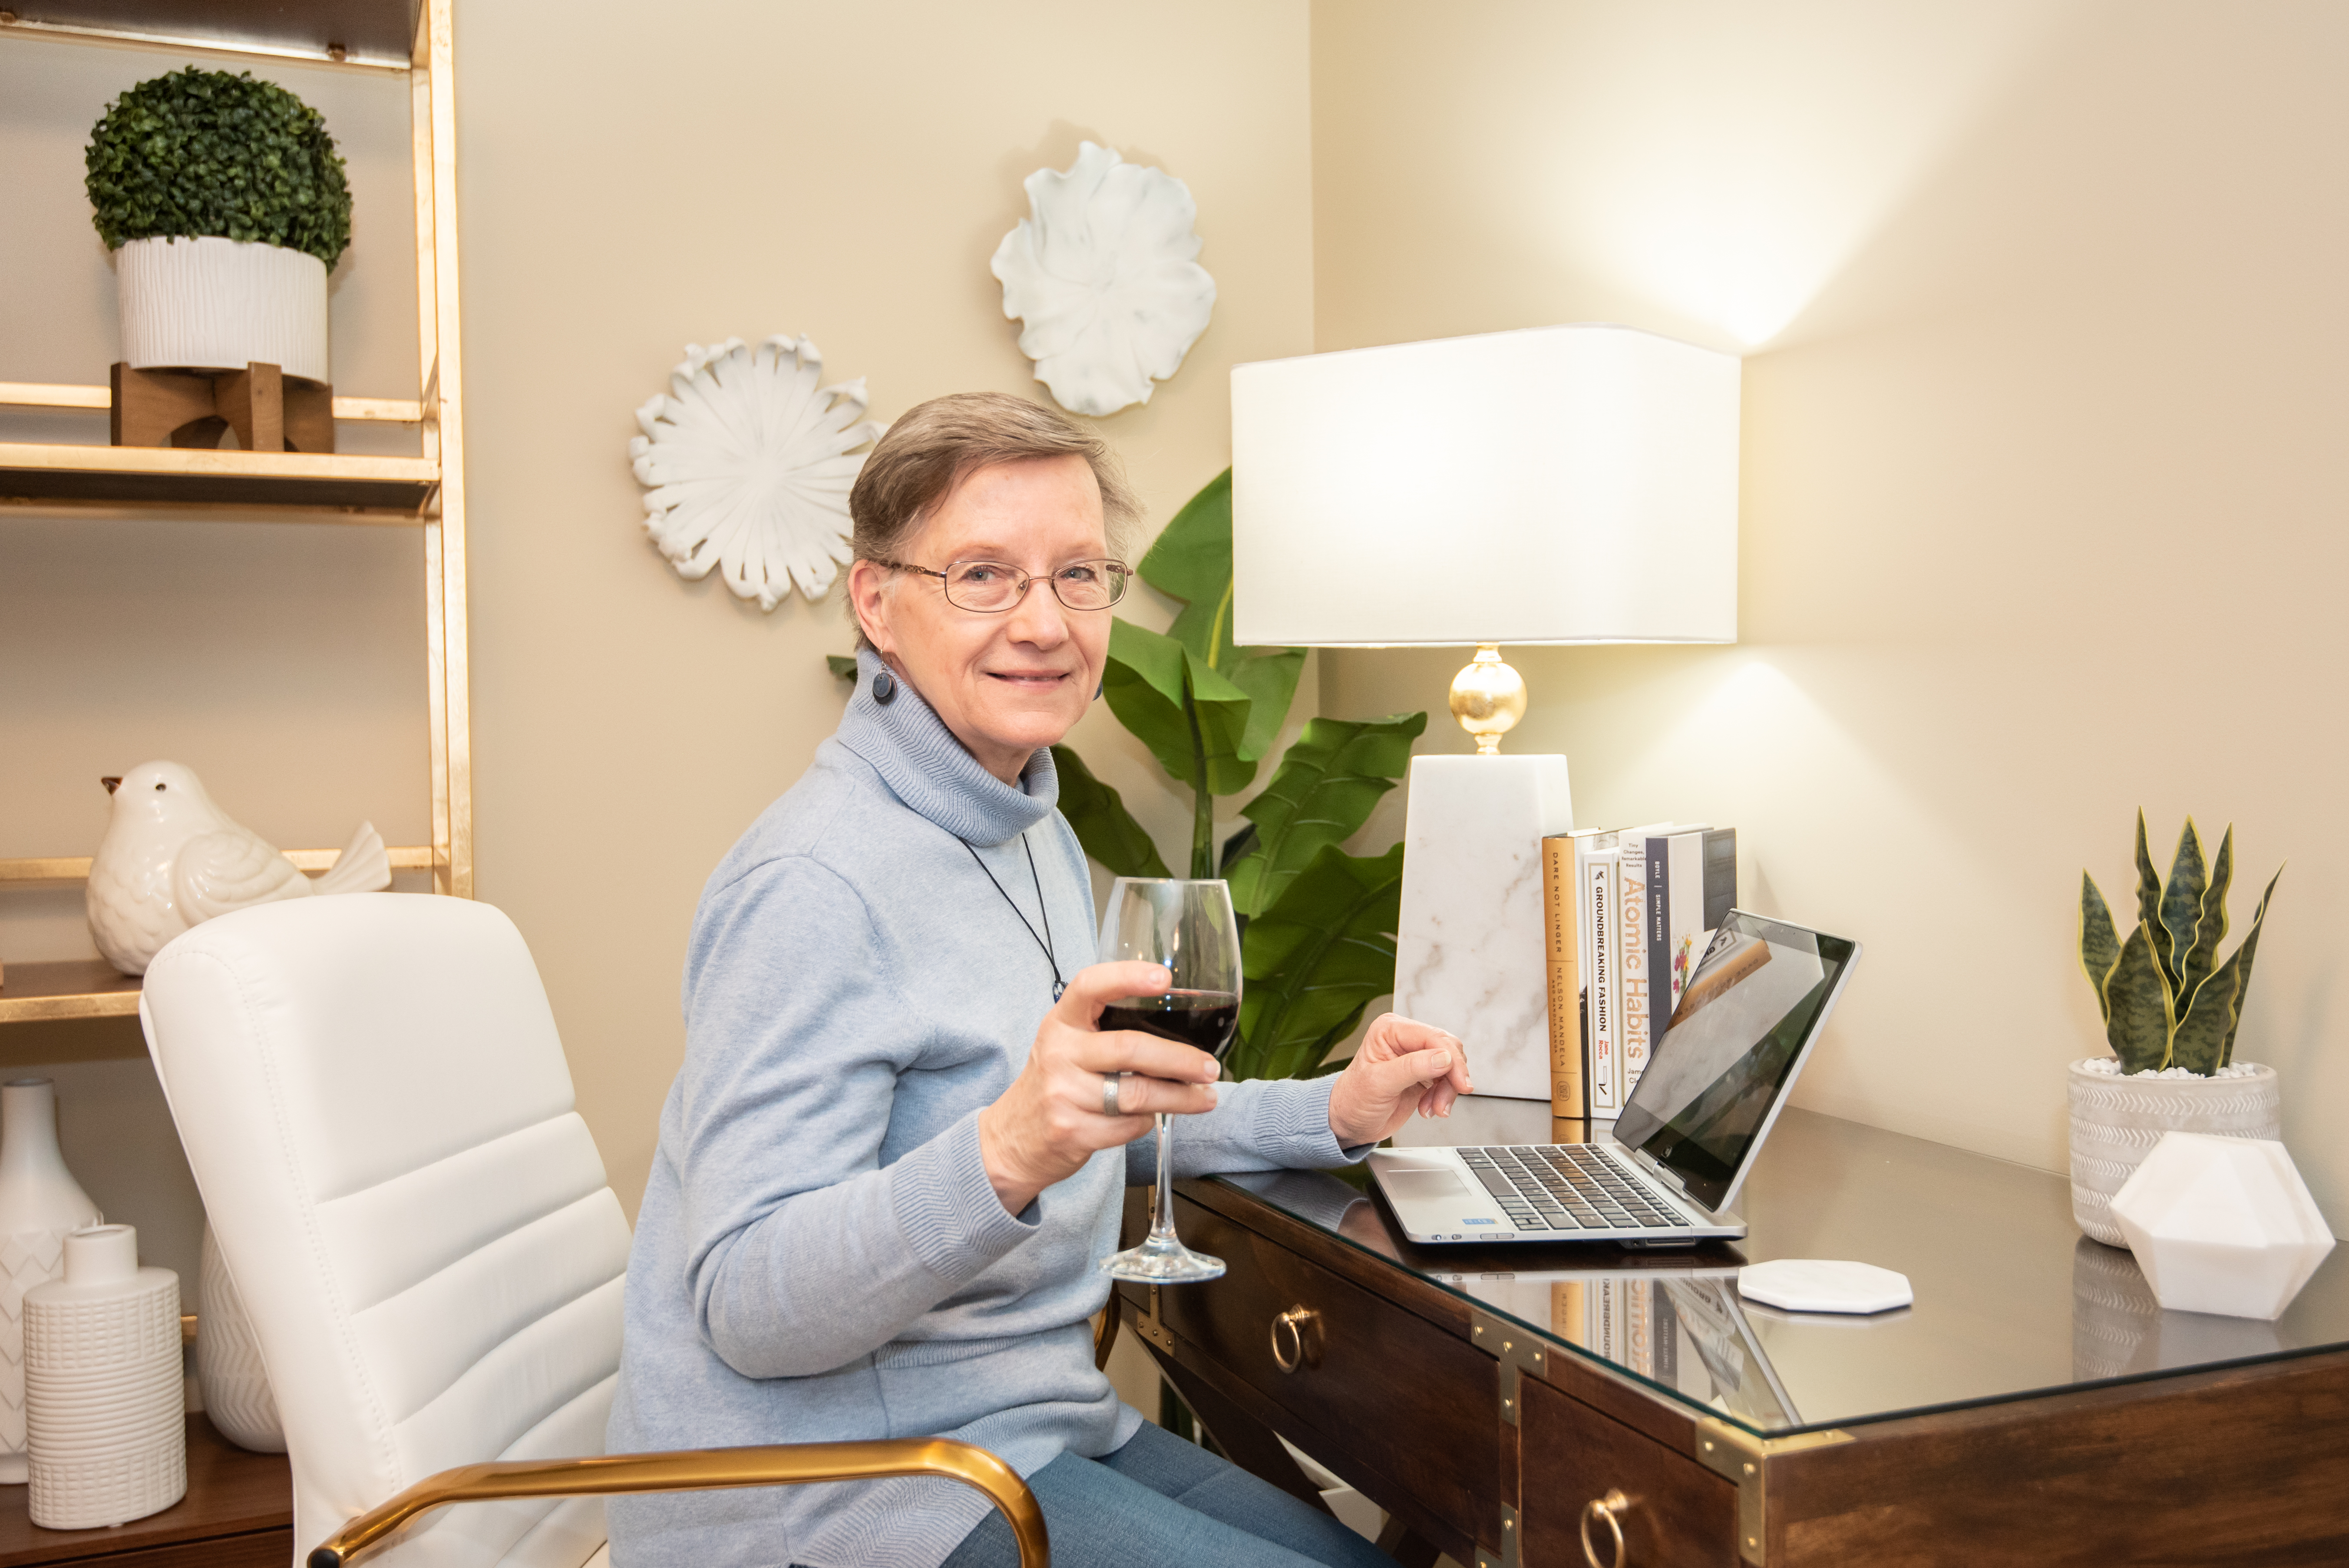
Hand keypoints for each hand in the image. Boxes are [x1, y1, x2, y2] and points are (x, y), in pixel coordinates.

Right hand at [977, 961, 1221, 1214]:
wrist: (1011, 1140)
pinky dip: (1147, 1123)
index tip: (1165, 978)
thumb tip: (1178, 1027)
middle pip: (1130, 1049)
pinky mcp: (1072, 1131)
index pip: (1090, 986)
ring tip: (1206, 1098)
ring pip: (1137, 1095)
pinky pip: (1129, 1126)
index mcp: (1060, 1023)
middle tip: (1211, 1067)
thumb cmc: (1054, 1083)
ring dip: (1180, 1098)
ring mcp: (1063, 1095)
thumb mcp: (1066, 1045)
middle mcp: (1058, 1054)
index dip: (1127, 977)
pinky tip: (1151, 1118)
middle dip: (1180, 1060)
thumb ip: (1105, 1030)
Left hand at [1325, 1013, 1472, 1146]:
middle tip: (1444, 1101)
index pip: (1432, 1036)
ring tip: (1433, 1108)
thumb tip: (1443, 1058)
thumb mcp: (1378, 1083)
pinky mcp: (1424, 1074)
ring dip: (1447, 1090)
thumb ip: (1411, 1068)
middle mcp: (1405, 1039)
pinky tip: (1428, 1108)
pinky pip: (1448, 1080)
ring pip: (1451, 1065)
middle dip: (1451, 1077)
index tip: (1460, 1082)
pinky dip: (1444, 1097)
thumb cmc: (1353, 1100)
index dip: (1451, 1058)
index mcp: (1390, 1030)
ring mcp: (1416, 1057)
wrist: (1350, 1123)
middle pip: (1447, 1048)